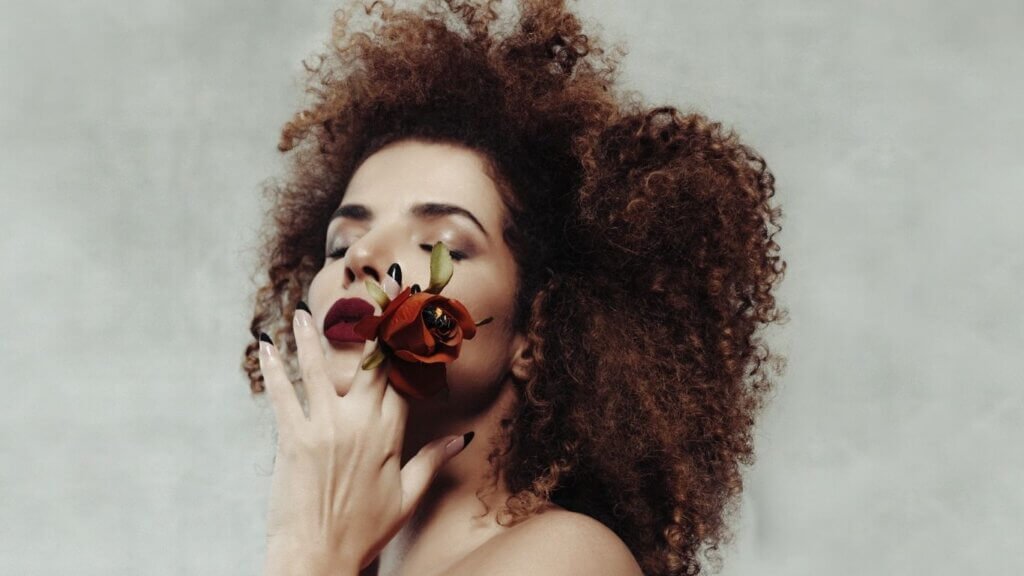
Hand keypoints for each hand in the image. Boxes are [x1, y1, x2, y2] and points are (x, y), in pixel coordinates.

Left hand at [258, 303, 472, 574]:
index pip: (402, 379)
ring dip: (309, 337)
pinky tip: (265, 347)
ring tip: (302, 312)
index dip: (407, 346)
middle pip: (370, 364)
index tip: (411, 317)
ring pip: (318, 370)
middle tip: (376, 293)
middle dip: (375, 326)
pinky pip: (282, 395)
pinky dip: (273, 369)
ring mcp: (324, 429)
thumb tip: (461, 439)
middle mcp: (359, 424)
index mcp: (389, 436)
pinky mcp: (292, 439)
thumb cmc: (364, 530)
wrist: (317, 558)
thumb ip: (432, 461)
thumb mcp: (407, 496)